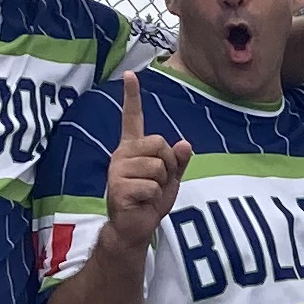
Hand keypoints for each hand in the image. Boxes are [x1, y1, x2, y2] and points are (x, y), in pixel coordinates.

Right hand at [101, 71, 186, 250]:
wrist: (135, 227)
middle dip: (168, 164)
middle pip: (159, 143)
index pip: (132, 118)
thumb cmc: (150, 200)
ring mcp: (117, 170)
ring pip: (157, 166)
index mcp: (133, 148)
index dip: (132, 97)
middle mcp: (122, 154)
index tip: (130, 75)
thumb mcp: (171, 179)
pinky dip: (154, 197)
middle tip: (158, 181)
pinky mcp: (117, 187)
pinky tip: (142, 202)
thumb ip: (179, 161)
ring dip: (161, 183)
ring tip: (148, 192)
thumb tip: (185, 143)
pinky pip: (151, 185)